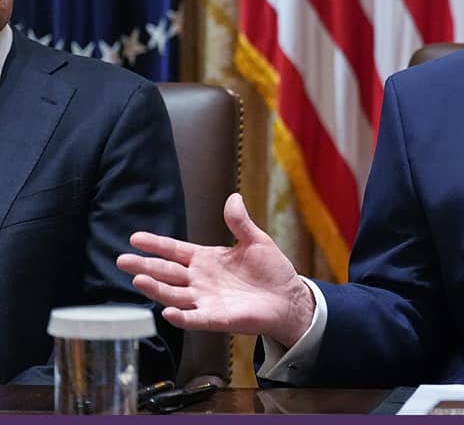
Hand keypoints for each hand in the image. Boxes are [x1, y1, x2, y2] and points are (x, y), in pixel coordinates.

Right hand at [117, 193, 315, 346]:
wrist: (288, 298)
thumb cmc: (271, 271)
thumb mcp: (256, 241)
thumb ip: (240, 222)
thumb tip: (233, 197)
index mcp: (207, 259)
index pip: (175, 251)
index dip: (156, 245)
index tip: (135, 238)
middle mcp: (200, 280)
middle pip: (167, 272)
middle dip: (145, 266)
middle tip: (123, 260)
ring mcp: (206, 300)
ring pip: (174, 294)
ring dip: (157, 289)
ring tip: (138, 280)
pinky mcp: (217, 318)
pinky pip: (195, 318)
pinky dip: (182, 316)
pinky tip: (168, 312)